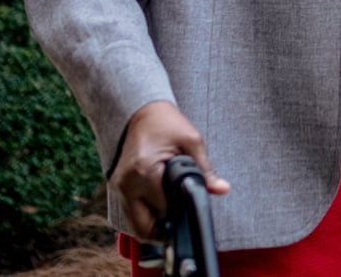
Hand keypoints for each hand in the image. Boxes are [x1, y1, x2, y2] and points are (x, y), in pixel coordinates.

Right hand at [109, 100, 230, 239]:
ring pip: (136, 224)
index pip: (165, 208)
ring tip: (173, 212)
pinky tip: (161, 204)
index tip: (192, 210)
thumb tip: (222, 189)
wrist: (141, 111)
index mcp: (145, 170)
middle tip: (182, 220)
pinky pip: (131, 211)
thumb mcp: (192, 141)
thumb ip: (206, 169)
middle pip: (144, 228)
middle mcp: (128, 183)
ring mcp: (119, 186)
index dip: (182, 212)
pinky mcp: (118, 187)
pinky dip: (146, 214)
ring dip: (154, 225)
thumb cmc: (166, 123)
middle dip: (165, 229)